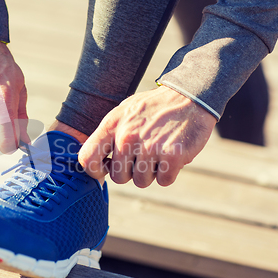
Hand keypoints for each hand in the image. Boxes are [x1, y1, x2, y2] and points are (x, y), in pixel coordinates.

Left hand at [78, 86, 216, 186]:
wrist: (189, 96)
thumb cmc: (153, 108)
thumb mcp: (123, 113)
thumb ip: (108, 136)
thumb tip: (94, 164)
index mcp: (112, 125)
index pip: (87, 158)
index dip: (94, 171)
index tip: (105, 169)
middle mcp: (127, 136)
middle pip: (118, 177)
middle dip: (131, 172)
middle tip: (143, 156)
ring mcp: (150, 146)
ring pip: (142, 181)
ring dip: (151, 172)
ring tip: (158, 151)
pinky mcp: (173, 155)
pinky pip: (164, 181)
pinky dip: (169, 173)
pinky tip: (171, 154)